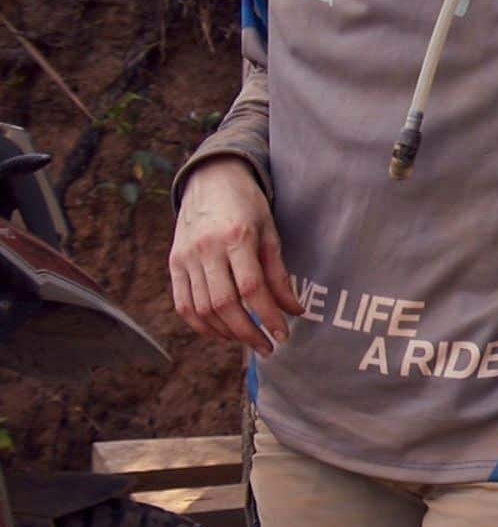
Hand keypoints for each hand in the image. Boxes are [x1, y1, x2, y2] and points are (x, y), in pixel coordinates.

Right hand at [168, 158, 299, 356]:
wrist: (210, 180)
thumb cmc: (248, 206)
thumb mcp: (270, 232)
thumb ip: (279, 273)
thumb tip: (294, 310)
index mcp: (236, 237)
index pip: (251, 288)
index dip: (268, 316)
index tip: (284, 334)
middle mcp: (206, 249)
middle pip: (224, 304)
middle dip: (248, 332)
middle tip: (268, 347)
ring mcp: (185, 257)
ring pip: (201, 308)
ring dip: (226, 333)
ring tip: (249, 340)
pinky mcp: (173, 263)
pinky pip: (182, 304)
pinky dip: (201, 325)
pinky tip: (221, 333)